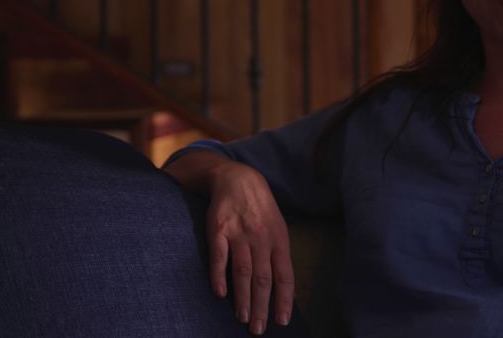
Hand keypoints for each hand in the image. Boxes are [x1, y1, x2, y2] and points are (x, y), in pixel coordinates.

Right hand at [207, 164, 294, 334]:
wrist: (239, 179)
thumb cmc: (261, 210)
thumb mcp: (277, 228)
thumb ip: (278, 255)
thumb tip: (280, 289)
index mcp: (279, 240)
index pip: (284, 275)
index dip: (284, 299)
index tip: (281, 321)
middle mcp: (261, 238)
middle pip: (263, 278)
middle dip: (261, 306)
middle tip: (257, 329)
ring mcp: (240, 233)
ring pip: (243, 271)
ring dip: (243, 297)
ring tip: (242, 318)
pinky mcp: (218, 229)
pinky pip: (219, 256)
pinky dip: (219, 275)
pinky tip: (219, 293)